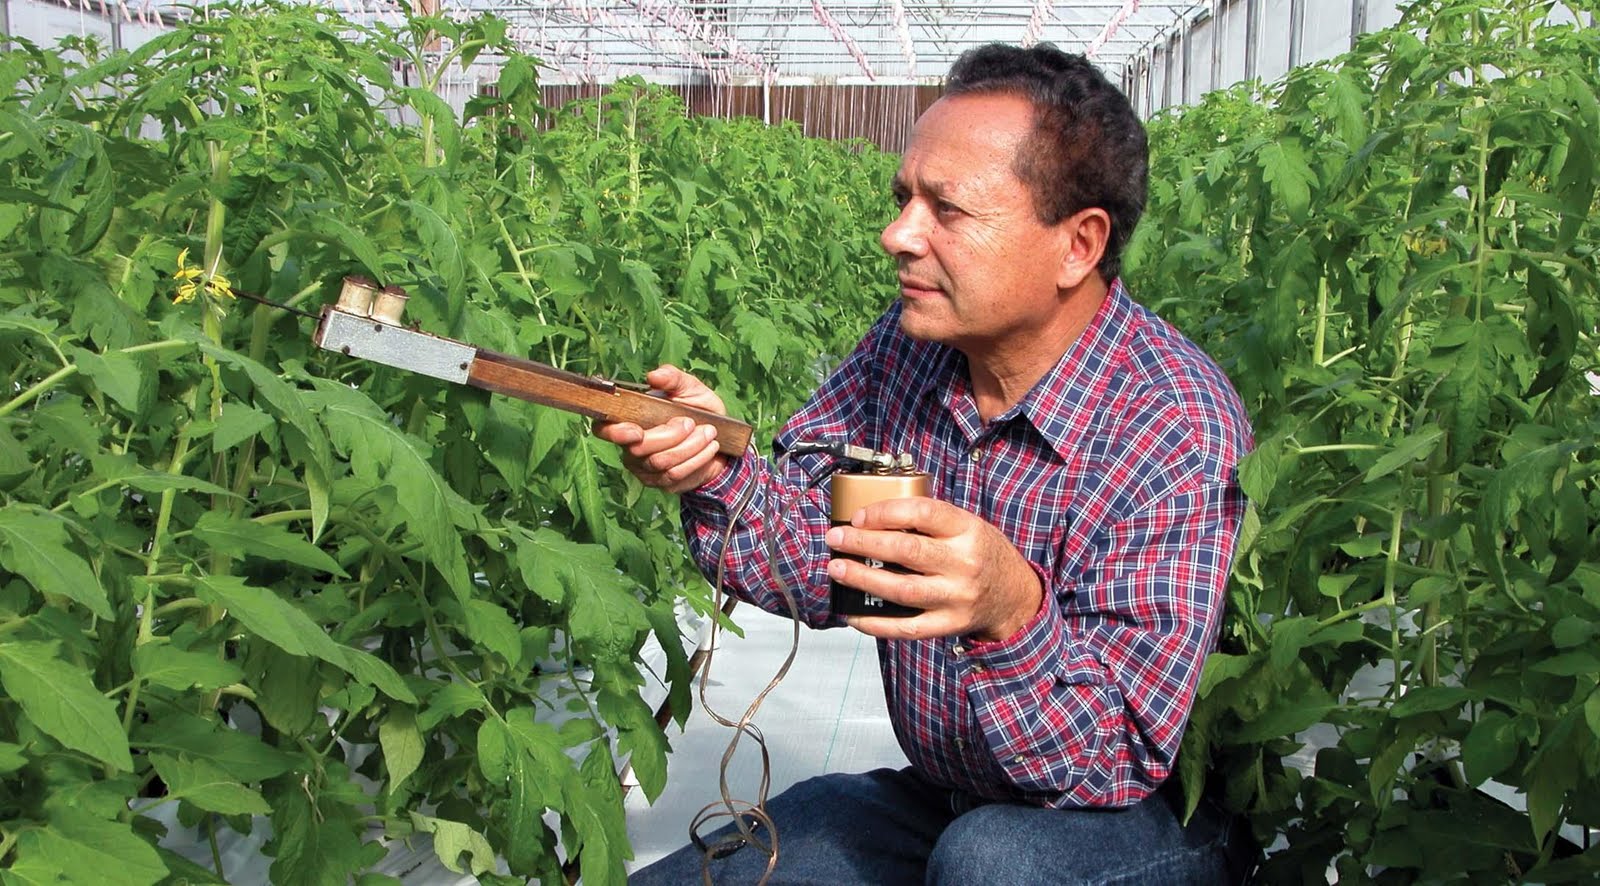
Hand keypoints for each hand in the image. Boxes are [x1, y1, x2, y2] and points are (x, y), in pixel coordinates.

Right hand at [593, 365, 729, 493]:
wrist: (720, 438)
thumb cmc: (698, 409)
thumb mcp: (690, 389)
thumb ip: (673, 378)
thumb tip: (654, 376)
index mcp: (629, 421)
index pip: (604, 430)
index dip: (615, 433)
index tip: (637, 431)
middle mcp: (631, 448)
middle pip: (638, 449)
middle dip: (670, 436)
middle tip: (691, 422)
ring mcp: (645, 469)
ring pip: (661, 463)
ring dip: (690, 446)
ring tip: (708, 433)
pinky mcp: (662, 483)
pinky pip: (676, 475)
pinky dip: (697, 459)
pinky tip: (709, 447)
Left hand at [825, 497, 1043, 642]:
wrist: (1014, 595)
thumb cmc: (981, 553)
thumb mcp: (967, 525)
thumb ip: (929, 521)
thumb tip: (872, 519)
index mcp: (967, 530)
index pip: (922, 513)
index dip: (885, 512)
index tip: (859, 516)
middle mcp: (964, 563)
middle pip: (906, 550)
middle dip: (863, 543)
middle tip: (836, 538)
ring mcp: (957, 597)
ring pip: (902, 589)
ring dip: (863, 578)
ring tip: (837, 569)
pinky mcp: (949, 624)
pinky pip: (907, 628)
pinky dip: (875, 623)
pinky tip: (852, 614)